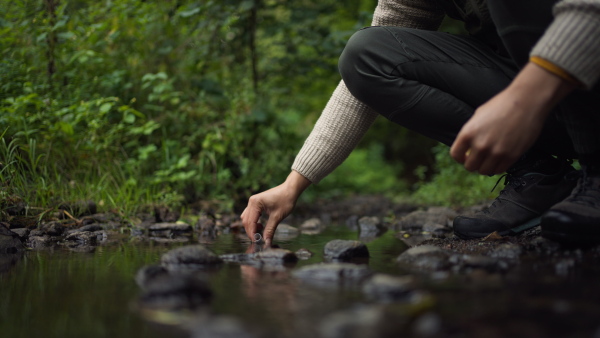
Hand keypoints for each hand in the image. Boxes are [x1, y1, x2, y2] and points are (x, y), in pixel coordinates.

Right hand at [241, 171, 310, 245]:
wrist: (290, 190)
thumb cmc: (285, 200)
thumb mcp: (277, 217)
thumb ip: (270, 230)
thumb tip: (266, 241)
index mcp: (255, 203)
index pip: (250, 222)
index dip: (252, 233)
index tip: (256, 241)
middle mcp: (251, 201)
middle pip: (246, 220)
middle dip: (250, 231)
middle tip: (258, 239)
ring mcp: (253, 201)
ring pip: (247, 218)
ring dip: (251, 226)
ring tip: (260, 232)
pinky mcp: (256, 202)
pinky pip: (250, 214)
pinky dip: (253, 221)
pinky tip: (261, 225)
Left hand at [450, 62, 576, 174]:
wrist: (527, 101)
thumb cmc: (502, 104)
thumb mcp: (478, 115)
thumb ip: (471, 132)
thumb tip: (467, 147)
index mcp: (468, 133)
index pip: (455, 155)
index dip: (460, 158)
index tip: (465, 157)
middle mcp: (480, 145)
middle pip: (470, 166)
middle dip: (473, 163)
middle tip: (480, 158)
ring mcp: (496, 152)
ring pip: (484, 171)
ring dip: (486, 167)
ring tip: (490, 159)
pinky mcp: (512, 156)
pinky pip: (500, 170)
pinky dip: (498, 167)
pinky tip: (500, 159)